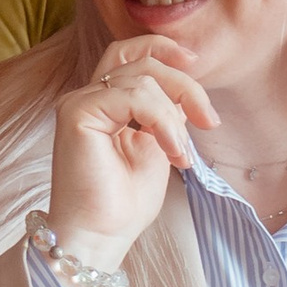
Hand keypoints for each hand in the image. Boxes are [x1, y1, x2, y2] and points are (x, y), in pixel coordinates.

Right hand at [46, 38, 217, 267]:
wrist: (100, 237)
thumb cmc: (124, 204)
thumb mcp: (157, 148)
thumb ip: (164, 115)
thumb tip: (185, 93)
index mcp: (103, 104)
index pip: (129, 53)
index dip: (162, 49)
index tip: (195, 64)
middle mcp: (86, 98)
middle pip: (141, 59)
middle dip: (184, 84)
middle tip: (209, 121)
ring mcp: (79, 103)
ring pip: (143, 78)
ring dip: (175, 116)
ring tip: (181, 154)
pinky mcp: (77, 114)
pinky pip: (134, 96)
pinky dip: (163, 120)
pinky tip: (170, 150)